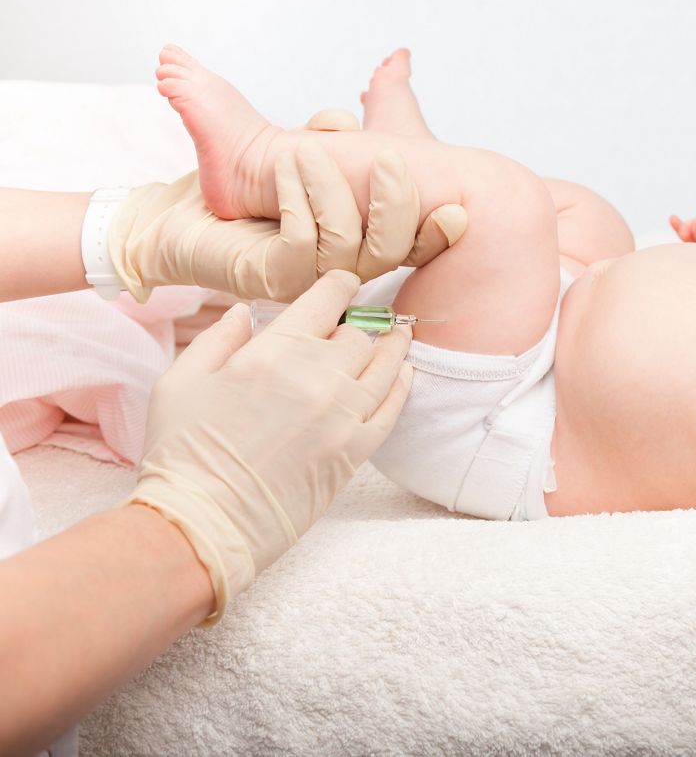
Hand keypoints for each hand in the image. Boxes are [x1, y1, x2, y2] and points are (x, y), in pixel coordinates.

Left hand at [108, 140, 462, 301]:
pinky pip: (303, 243)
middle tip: (385, 157)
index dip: (440, 233)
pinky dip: (297, 201)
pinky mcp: (273, 277)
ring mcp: (309, 277)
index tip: (458, 210)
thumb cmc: (242, 183)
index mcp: (361, 239)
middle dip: (397, 202)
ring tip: (303, 151)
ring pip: (347, 241)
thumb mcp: (310, 139)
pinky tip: (282, 170)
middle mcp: (343, 265)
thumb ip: (353, 118)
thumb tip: (398, 59)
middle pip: (393, 248)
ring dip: (329, 189)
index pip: (417, 243)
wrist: (175, 215)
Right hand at [128, 270, 412, 621]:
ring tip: (397, 337)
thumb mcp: (180, 382)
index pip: (326, 301)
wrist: (201, 524)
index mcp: (273, 353)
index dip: (340, 285)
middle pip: (356, 334)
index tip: (344, 283)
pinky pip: (392, 408)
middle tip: (353, 326)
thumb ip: (218, 339)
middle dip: (354, 325)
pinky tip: (402, 375)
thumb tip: (245, 311)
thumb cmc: (181, 454)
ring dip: (391, 347)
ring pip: (384, 365)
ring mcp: (342, 415)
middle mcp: (317, 378)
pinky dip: (401, 386)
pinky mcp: (355, 452)